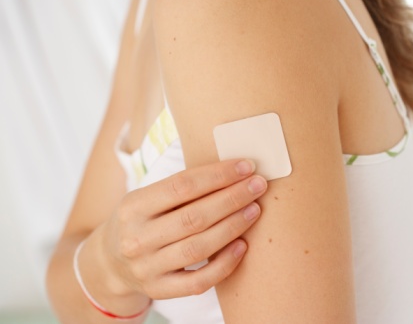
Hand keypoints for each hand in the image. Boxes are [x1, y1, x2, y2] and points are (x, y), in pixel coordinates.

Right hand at [97, 158, 266, 299]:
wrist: (110, 263)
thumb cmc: (139, 222)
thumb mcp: (145, 199)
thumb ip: (179, 189)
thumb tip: (231, 171)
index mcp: (133, 206)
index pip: (181, 186)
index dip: (217, 175)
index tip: (245, 166)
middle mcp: (137, 238)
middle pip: (194, 216)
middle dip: (232, 198)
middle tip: (258, 185)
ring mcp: (147, 268)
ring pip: (199, 247)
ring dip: (233, 226)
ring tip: (255, 210)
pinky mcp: (159, 290)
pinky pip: (198, 281)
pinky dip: (224, 264)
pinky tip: (242, 246)